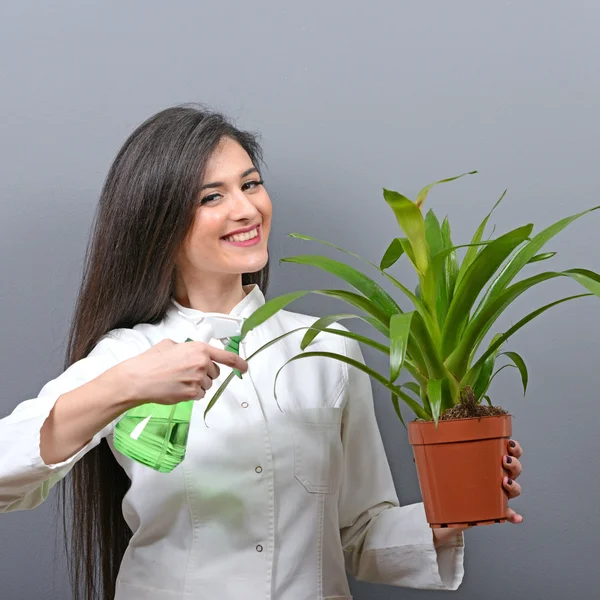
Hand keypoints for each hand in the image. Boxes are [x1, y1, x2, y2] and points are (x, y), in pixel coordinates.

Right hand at [118, 339, 248, 406]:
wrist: (139, 378)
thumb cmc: (152, 361)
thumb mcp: (171, 345)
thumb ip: (187, 347)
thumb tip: (193, 352)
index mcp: (199, 349)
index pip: (226, 357)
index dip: (238, 363)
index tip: (245, 368)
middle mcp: (202, 363)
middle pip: (215, 373)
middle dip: (206, 373)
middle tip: (188, 372)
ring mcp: (198, 379)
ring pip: (207, 385)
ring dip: (198, 384)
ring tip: (179, 380)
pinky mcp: (192, 393)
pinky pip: (200, 395)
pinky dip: (192, 393)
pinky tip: (178, 388)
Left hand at [433, 437, 523, 545]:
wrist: (441, 509)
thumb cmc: (445, 481)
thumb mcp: (443, 463)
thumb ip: (439, 448)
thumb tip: (425, 432)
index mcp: (487, 462)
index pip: (508, 451)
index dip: (514, 448)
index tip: (509, 444)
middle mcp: (495, 477)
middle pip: (515, 469)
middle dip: (514, 463)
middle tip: (503, 460)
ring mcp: (495, 495)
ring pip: (514, 489)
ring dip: (514, 486)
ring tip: (504, 482)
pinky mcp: (492, 512)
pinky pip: (505, 515)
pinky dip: (512, 516)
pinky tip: (515, 517)